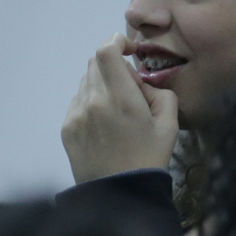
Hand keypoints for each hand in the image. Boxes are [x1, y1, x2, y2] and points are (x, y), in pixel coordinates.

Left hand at [59, 35, 178, 184]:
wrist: (120, 193)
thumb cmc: (149, 158)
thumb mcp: (169, 124)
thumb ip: (158, 92)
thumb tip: (138, 79)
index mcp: (121, 99)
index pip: (106, 52)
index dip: (116, 41)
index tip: (128, 49)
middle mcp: (94, 102)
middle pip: (95, 63)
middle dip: (114, 66)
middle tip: (131, 90)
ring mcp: (76, 114)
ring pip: (86, 82)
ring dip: (102, 85)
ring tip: (118, 112)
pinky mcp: (66, 127)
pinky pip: (78, 101)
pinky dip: (91, 102)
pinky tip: (105, 125)